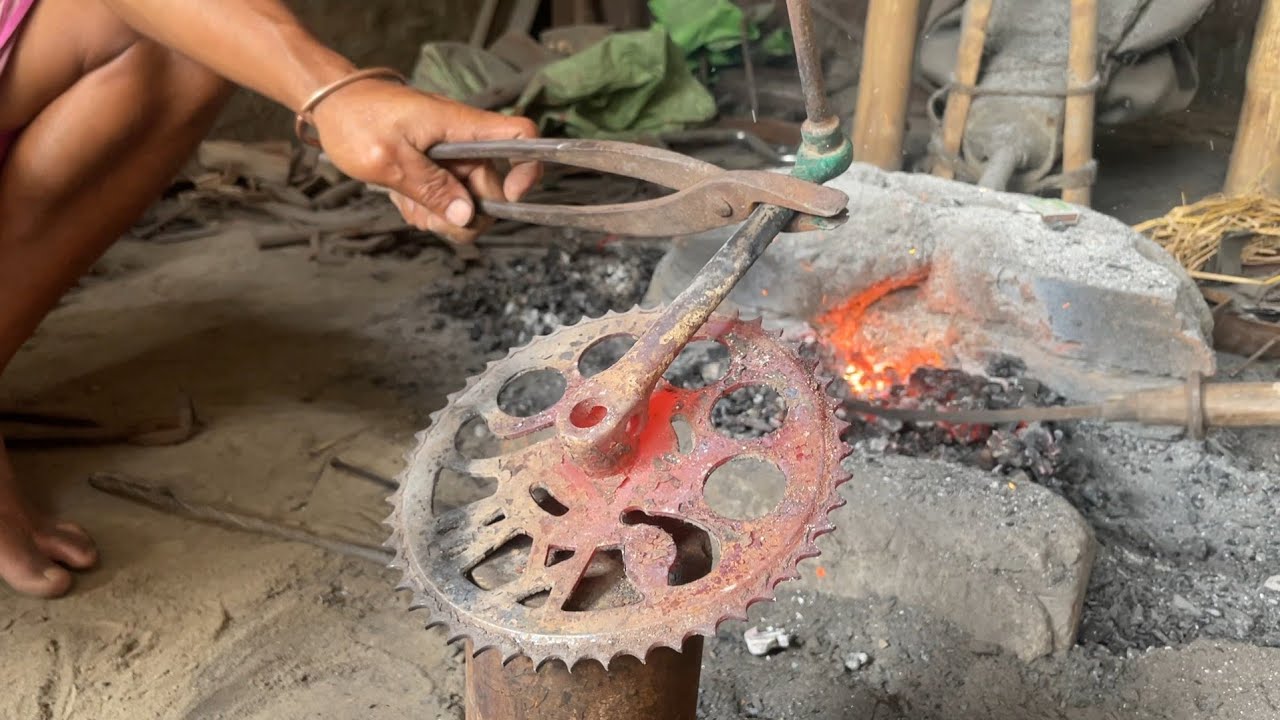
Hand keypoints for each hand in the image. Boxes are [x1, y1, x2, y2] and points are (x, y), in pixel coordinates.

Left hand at [308, 79, 541, 241]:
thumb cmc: (355, 120)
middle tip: (427, 216)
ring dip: (441, 214)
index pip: (522, 137)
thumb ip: (430, 188)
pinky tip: (404, 198)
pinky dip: (429, 207)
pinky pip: (447, 198)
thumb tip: (468, 216)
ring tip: (407, 203)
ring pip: (468, 200)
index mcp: (461, 127)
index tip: (510, 198)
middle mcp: (464, 140)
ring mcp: (452, 155)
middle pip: (493, 188)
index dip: (528, 170)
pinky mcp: (439, 166)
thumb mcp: (388, 160)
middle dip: (465, 214)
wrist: (331, 104)